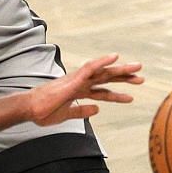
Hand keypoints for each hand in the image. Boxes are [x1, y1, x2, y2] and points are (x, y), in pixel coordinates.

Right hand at [27, 54, 142, 125]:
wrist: (30, 109)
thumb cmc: (43, 111)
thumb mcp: (67, 115)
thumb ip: (82, 111)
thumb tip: (97, 109)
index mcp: (79, 91)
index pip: (102, 91)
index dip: (117, 94)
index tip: (131, 96)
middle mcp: (80, 83)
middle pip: (106, 79)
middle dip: (124, 78)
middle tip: (141, 78)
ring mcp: (77, 80)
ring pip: (102, 72)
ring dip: (120, 69)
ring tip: (137, 68)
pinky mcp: (73, 79)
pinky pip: (90, 68)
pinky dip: (102, 62)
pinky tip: (114, 58)